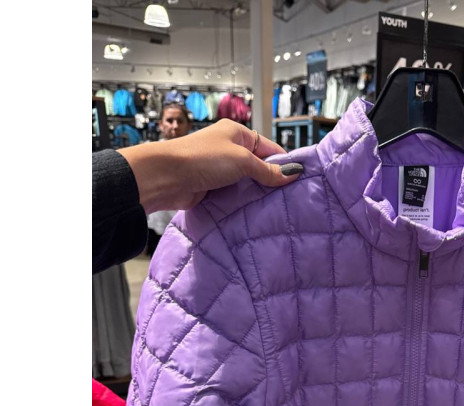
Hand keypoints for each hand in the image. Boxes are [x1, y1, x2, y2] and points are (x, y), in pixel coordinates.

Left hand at [119, 119, 302, 214]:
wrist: (166, 177)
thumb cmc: (203, 159)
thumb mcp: (242, 161)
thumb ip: (268, 170)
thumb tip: (293, 173)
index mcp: (237, 134)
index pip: (269, 148)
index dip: (283, 164)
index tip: (298, 182)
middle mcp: (229, 149)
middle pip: (259, 167)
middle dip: (271, 181)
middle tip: (288, 199)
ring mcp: (220, 169)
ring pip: (247, 183)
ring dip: (256, 194)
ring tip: (275, 208)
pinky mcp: (212, 187)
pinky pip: (234, 195)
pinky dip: (243, 202)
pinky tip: (255, 212)